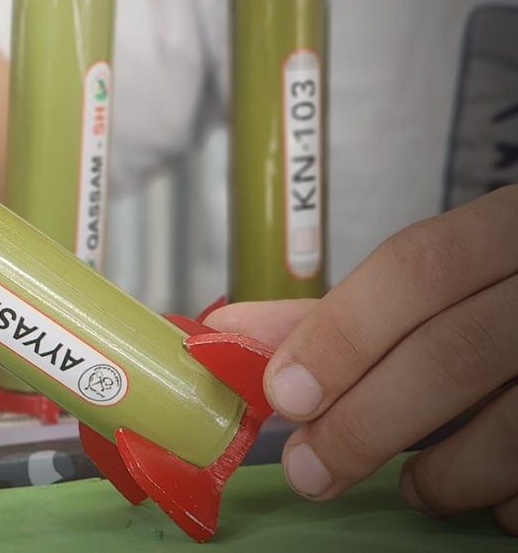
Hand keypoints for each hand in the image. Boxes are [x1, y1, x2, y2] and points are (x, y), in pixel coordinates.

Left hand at [206, 184, 517, 533]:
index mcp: (512, 226)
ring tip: (417, 487)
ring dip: (446, 472)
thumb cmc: (517, 287)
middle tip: (312, 470)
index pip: (417, 267)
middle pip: (456, 351)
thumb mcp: (450, 276)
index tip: (284, 393)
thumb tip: (237, 329)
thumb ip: (349, 306)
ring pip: (516, 423)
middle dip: (368, 421)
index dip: (343, 333)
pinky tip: (495, 498)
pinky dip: (513, 499)